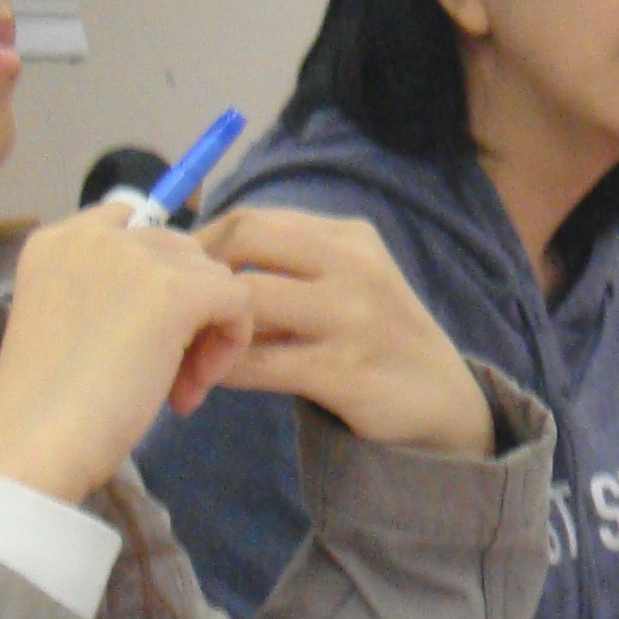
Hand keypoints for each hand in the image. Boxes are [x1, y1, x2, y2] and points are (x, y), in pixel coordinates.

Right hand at [0, 202, 261, 501]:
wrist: (33, 443)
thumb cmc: (46, 406)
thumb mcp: (72, 326)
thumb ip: (113, 296)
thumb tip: (180, 302)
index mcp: (56, 241)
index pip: (134, 225)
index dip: (157, 279)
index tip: (145, 337)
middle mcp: (93, 234)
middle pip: (181, 251)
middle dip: (186, 310)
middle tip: (166, 377)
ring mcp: (134, 256)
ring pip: (212, 275)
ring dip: (206, 332)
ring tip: (176, 389)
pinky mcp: (174, 289)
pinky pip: (237, 300)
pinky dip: (229, 345)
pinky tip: (191, 389)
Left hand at [194, 207, 493, 457]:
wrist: (442, 399)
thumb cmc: (378, 338)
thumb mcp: (348, 283)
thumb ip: (291, 268)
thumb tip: (199, 267)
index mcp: (348, 237)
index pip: (252, 219)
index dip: (202, 246)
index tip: (181, 280)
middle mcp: (353, 265)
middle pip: (245, 239)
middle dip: (196, 274)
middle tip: (176, 311)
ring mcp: (351, 316)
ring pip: (246, 300)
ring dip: (203, 327)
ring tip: (187, 351)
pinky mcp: (344, 370)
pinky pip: (258, 362)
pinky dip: (222, 368)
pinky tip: (212, 379)